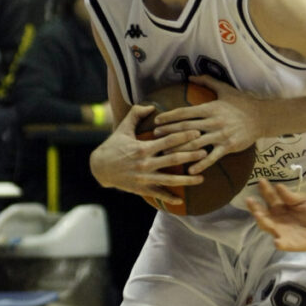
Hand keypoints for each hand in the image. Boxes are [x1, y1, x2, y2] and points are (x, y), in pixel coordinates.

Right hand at [89, 103, 206, 205]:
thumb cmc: (113, 146)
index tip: (198, 133)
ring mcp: (144, 177)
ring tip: (202, 178)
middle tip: (206, 152)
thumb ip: (136, 114)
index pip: (168, 140)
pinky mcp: (141, 189)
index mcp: (143, 147)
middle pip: (173, 159)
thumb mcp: (123, 128)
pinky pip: (158, 194)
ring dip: (187, 180)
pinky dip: (169, 198)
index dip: (184, 136)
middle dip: (191, 155)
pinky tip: (182, 201)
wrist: (99, 168)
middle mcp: (145, 163)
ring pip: (170, 180)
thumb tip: (152, 105)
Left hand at [151, 75, 263, 173]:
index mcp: (210, 108)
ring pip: (195, 144)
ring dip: (179, 149)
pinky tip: (190, 170)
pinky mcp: (228, 146)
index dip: (169, 116)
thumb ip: (207, 81)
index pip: (185, 112)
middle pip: (186, 128)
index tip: (157, 120)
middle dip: (169, 132)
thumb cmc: (242, 103)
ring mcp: (220, 135)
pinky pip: (212, 157)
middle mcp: (213, 121)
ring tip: (166, 154)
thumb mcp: (225, 89)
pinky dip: (201, 164)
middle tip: (155, 136)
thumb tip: (191, 75)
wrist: (262, 117)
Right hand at [246, 179, 305, 249]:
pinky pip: (281, 243)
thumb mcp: (303, 200)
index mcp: (279, 206)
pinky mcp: (288, 243)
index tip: (261, 181)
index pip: (269, 197)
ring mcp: (280, 231)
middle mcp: (275, 218)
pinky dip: (279, 243)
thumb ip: (290, 196)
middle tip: (250, 200)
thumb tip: (278, 186)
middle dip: (255, 207)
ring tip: (258, 215)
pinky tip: (277, 241)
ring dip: (262, 221)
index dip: (264, 189)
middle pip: (262, 212)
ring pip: (267, 226)